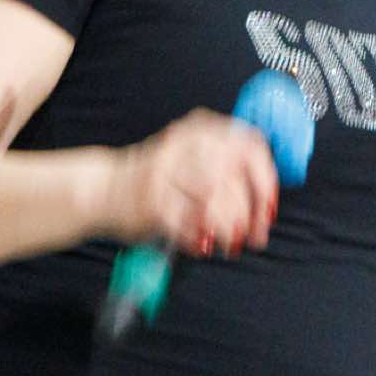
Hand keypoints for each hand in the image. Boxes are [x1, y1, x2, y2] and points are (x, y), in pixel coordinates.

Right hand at [92, 110, 278, 256]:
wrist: (104, 189)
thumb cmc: (158, 178)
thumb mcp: (193, 156)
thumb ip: (228, 164)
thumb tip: (268, 191)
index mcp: (198, 131)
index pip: (248, 145)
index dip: (265, 178)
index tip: (270, 205)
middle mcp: (182, 146)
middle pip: (233, 176)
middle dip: (251, 212)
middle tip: (255, 234)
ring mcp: (165, 173)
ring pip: (214, 201)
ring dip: (229, 228)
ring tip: (229, 242)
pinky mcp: (152, 202)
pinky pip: (189, 225)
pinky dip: (201, 240)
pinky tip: (202, 244)